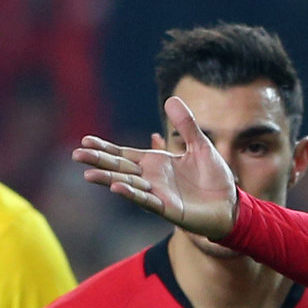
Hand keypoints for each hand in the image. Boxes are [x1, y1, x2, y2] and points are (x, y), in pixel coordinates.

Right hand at [74, 94, 238, 239]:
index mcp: (155, 163)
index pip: (124, 154)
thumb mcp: (201, 146)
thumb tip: (172, 98)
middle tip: (76, 155)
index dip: (105, 148)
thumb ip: (186, 126)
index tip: (85, 140)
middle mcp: (151, 178)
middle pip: (119, 168)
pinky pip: (147, 200)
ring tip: (88, 174)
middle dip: (98, 161)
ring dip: (108, 178)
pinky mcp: (168, 209)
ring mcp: (158, 194)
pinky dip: (132, 194)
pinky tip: (116, 187)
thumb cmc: (215, 178)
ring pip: (128, 185)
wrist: (231, 206)